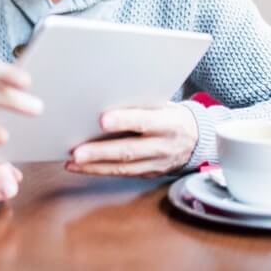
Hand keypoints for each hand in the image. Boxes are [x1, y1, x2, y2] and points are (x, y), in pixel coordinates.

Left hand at [65, 103, 197, 176]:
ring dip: (95, 166)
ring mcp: (156, 163)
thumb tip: (106, 95)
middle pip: (129, 151)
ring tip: (72, 162)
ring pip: (123, 168)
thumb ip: (140, 103)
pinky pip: (122, 174)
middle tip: (77, 152)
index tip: (102, 120)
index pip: (145, 122)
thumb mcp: (164, 104)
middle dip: (101, 152)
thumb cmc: (171, 115)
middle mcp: (163, 146)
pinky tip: (80, 167)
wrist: (197, 139)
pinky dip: (99, 171)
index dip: (124, 121)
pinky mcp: (148, 174)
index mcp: (169, 123)